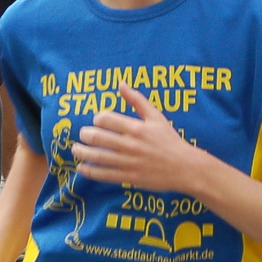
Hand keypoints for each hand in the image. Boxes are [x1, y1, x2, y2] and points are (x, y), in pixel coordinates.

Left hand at [70, 84, 202, 191]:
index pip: (105, 119)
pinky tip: (82, 168)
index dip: (97, 119)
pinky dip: (90, 171)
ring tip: (76, 150)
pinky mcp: (129, 177)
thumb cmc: (170, 141)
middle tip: (82, 135)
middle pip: (97, 137)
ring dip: (82, 153)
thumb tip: (120, 84)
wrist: (185, 168)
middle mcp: (131, 144)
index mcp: (136, 128)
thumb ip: (137, 100)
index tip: (97, 122)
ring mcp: (129, 162)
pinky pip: (104, 174)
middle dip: (84, 135)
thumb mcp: (156, 117)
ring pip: (97, 157)